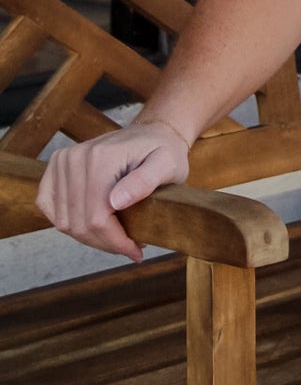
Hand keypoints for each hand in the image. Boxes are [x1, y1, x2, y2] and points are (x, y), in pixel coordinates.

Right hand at [35, 118, 191, 261]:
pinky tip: (92, 227)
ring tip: (116, 238)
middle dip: (106, 243)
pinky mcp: (55, 167)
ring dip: (90, 238)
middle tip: (130, 248)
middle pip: (79, 223)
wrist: (151, 133)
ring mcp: (62, 161)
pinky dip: (68, 223)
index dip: (116, 242)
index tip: (137, 252)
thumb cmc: (164, 151)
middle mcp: (75, 157)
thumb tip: (115, 202)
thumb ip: (144, 182)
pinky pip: (48, 206)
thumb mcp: (167, 165)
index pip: (97, 218)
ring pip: (64, 222)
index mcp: (101, 157)